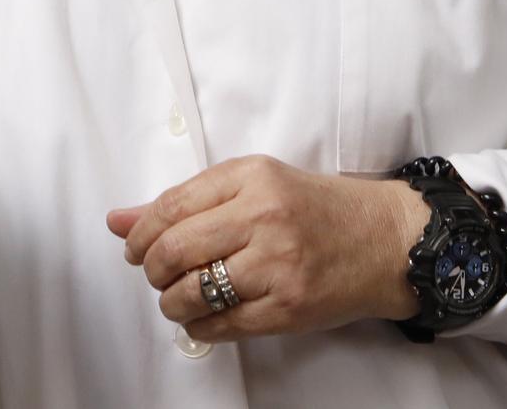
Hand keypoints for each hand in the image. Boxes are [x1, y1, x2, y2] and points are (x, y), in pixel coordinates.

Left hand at [106, 155, 428, 342]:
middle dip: (152, 269)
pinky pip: (223, 325)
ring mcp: (278, 265)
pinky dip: (200, 327)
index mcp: (252, 178)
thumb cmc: (318, 209)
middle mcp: (264, 217)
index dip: (141, 233)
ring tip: (178, 298)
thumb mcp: (255, 185)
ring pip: (193, 292)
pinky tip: (203, 318)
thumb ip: (187, 200)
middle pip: (175, 249)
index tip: (135, 246)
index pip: (171, 206)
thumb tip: (120, 220)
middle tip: (156, 274)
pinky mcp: (290, 307)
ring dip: (172, 302)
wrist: (387, 239)